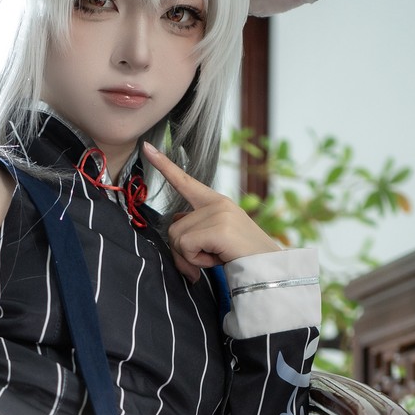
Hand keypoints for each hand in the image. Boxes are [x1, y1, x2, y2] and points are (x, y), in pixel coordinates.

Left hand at [143, 141, 279, 283]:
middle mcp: (216, 203)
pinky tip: (216, 258)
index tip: (146, 147)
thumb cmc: (241, 256)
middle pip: (173, 227)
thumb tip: (176, 232)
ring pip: (177, 239)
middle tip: (208, 256)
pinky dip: (196, 261)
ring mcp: (218, 213)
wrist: (268, 268)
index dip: (164, 165)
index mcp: (216, 202)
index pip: (185, 181)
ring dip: (191, 257)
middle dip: (183, 250)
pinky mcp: (218, 228)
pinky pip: (186, 247)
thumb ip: (194, 230)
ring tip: (216, 256)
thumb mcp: (214, 238)